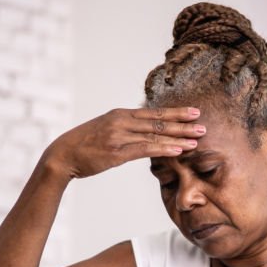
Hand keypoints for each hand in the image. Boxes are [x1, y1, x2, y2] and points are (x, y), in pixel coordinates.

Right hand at [44, 106, 204, 179]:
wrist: (63, 154)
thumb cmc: (83, 145)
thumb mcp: (104, 130)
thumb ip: (124, 129)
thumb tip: (141, 133)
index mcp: (120, 115)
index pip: (153, 113)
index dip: (175, 112)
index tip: (193, 112)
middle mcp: (122, 122)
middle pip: (159, 121)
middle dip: (183, 123)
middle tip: (203, 124)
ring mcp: (119, 136)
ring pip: (155, 135)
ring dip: (179, 137)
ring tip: (197, 139)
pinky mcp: (117, 152)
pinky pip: (146, 149)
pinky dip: (164, 148)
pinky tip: (178, 149)